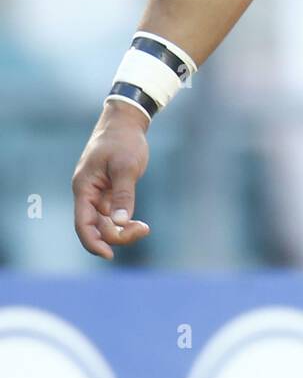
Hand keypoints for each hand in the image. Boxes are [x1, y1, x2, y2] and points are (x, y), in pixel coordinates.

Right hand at [72, 102, 151, 259]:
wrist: (126, 121)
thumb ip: (124, 194)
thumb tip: (121, 222)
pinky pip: (113, 214)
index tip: (109, 255)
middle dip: (117, 235)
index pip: (82, 223)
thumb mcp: (126, 166)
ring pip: (106, 223)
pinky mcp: (110, 191)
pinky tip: (139, 223)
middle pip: (96, 227)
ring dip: (122, 230)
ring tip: (144, 228)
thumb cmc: (124, 140)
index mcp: (84, 187)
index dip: (93, 242)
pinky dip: (125, 221)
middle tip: (143, 229)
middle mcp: (88, 193)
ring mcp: (98, 193)